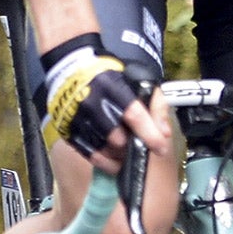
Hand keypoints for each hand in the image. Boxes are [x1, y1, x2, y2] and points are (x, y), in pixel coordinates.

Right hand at [38, 35, 168, 166]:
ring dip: (120, 155)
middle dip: (132, 145)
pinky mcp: (69, 132)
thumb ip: (155, 104)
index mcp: (111, 87)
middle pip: (119, 139)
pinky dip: (106, 162)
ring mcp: (78, 120)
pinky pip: (91, 156)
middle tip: (139, 146)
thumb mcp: (137, 80)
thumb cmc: (108, 77)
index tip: (160, 148)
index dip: (150, 135)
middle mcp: (92, 104)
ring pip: (106, 150)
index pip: (134, 115)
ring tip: (127, 151)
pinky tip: (115, 160)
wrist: (69, 71)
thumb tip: (163, 133)